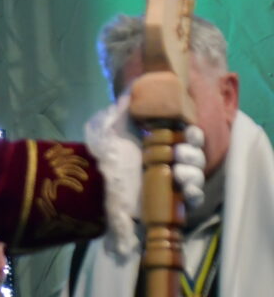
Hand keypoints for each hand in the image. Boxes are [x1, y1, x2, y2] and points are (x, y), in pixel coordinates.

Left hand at [84, 95, 206, 255]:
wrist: (98, 184)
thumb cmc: (109, 153)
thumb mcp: (112, 128)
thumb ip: (122, 110)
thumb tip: (129, 94)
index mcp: (166, 141)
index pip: (189, 136)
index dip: (193, 134)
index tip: (188, 131)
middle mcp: (175, 160)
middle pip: (196, 156)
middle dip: (192, 154)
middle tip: (179, 153)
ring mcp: (176, 182)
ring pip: (197, 176)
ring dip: (194, 173)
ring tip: (179, 172)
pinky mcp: (174, 202)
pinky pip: (194, 199)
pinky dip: (195, 193)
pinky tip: (187, 189)